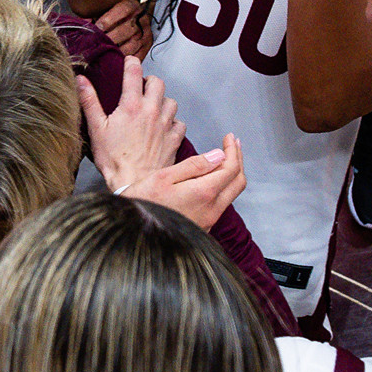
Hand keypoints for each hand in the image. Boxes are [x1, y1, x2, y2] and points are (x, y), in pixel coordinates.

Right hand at [79, 55, 183, 189]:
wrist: (134, 183)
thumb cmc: (114, 160)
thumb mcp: (96, 129)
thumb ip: (90, 101)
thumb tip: (81, 80)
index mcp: (131, 106)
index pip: (134, 73)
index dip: (131, 63)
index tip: (129, 61)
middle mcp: (151, 111)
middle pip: (158, 83)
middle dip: (150, 81)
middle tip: (141, 87)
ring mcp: (165, 125)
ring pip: (171, 101)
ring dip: (163, 101)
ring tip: (153, 107)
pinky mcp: (174, 139)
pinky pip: (179, 122)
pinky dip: (173, 121)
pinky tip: (164, 127)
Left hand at [93, 0, 151, 58]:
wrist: (139, 17)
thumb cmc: (118, 13)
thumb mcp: (109, 7)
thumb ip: (96, 13)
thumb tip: (83, 23)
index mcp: (131, 5)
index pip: (121, 11)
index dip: (107, 20)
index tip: (96, 27)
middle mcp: (140, 19)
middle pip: (125, 30)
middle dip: (109, 39)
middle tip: (96, 45)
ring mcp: (145, 34)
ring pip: (130, 46)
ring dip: (115, 52)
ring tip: (103, 55)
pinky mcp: (146, 47)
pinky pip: (137, 57)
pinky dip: (125, 61)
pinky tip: (114, 62)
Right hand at [125, 135, 245, 229]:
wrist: (132, 234)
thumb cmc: (142, 203)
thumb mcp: (163, 177)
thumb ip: (194, 165)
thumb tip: (219, 155)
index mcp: (203, 193)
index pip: (230, 168)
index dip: (232, 150)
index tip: (229, 137)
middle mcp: (211, 210)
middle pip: (238, 182)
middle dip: (238, 160)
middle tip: (233, 144)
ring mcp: (208, 222)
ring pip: (231, 195)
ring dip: (231, 175)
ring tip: (224, 159)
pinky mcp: (203, 229)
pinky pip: (220, 205)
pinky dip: (222, 188)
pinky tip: (211, 179)